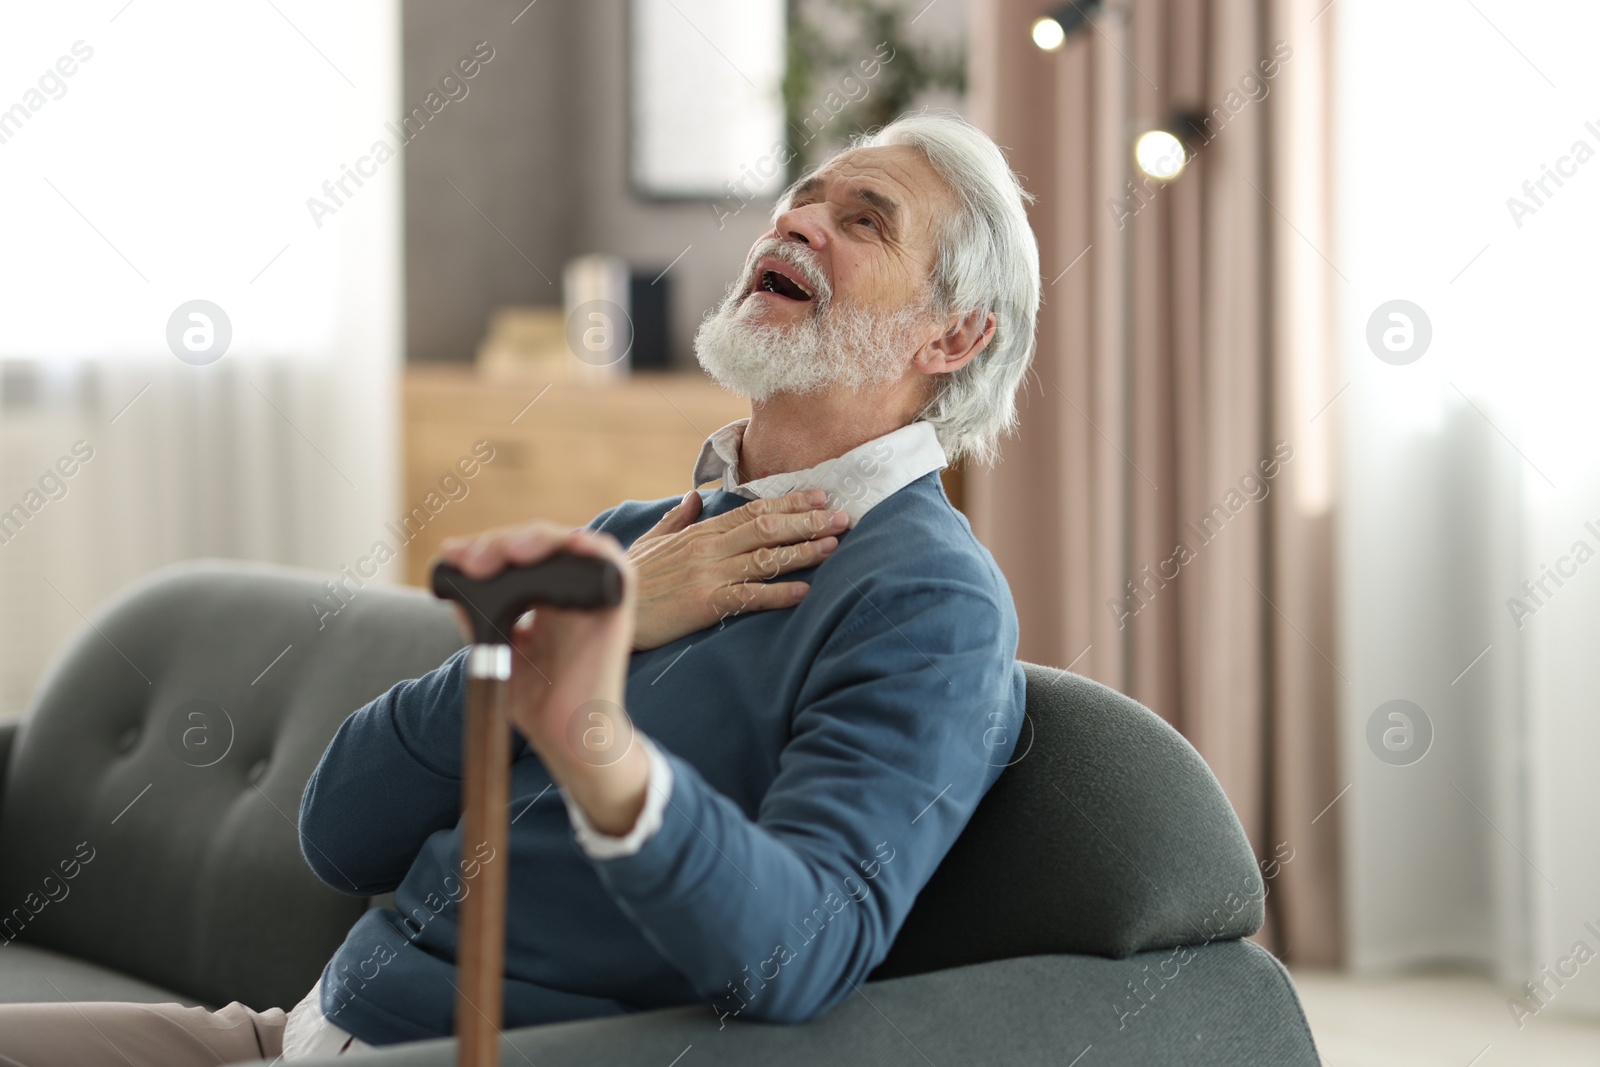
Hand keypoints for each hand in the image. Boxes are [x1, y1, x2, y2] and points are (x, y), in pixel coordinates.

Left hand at [437, 522, 647, 835]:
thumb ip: (480, 620)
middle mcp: (570, 595)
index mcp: (545, 601)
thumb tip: (453, 587)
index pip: (521, 556)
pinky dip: (595, 551)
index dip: (488, 548)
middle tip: (473, 561)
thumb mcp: (500, 653)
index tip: (453, 555)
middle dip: (502, 544)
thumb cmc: (538, 703)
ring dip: (541, 540)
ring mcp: (593, 601)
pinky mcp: (614, 613)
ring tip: (510, 553)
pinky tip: (570, 545)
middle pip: (542, 543)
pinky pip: (615, 569)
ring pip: (574, 545)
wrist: (565, 739)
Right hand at [628, 488, 849, 649]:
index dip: (791, 502)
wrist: (607, 606)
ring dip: (803, 551)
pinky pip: (750, 596)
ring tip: (834, 546)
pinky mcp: (706, 604)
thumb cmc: (631, 576)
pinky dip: (779, 593)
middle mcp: (709, 548)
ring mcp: (709, 575)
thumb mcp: (652, 540)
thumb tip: (694, 496)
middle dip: (809, 521)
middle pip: (767, 528)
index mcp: (701, 531)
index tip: (821, 496)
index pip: (754, 509)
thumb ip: (677, 518)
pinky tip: (804, 591)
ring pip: (766, 558)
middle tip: (843, 517)